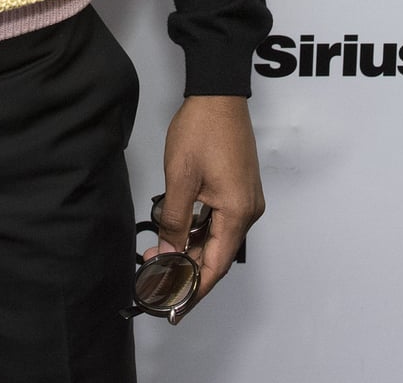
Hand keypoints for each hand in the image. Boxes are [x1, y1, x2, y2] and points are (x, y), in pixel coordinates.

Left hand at [148, 95, 263, 322]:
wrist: (218, 94)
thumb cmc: (201, 130)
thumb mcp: (180, 178)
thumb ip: (175, 220)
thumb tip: (169, 254)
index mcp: (237, 212)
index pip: (215, 265)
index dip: (195, 290)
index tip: (175, 308)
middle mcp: (248, 210)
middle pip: (217, 255)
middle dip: (187, 270)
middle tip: (155, 279)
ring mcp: (245, 200)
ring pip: (217, 239)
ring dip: (190, 250)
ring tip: (158, 257)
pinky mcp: (239, 189)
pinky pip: (219, 222)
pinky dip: (198, 232)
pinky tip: (176, 234)